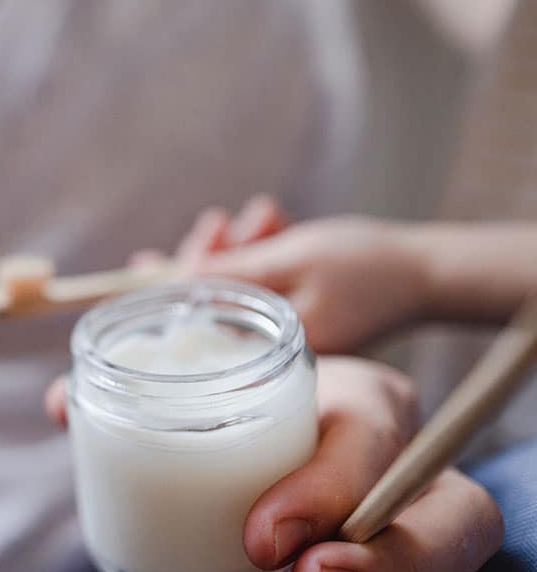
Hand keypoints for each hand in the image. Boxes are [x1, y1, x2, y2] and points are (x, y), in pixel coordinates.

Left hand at [44, 358, 502, 571]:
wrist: (269, 478)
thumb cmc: (239, 426)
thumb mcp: (205, 395)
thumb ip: (141, 397)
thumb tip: (58, 403)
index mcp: (365, 404)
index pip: (376, 436)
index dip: (328, 488)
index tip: (258, 538)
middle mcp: (410, 474)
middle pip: (453, 525)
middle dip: (380, 570)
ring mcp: (416, 546)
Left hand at [176, 196, 427, 352]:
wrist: (430, 271)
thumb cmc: (367, 266)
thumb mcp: (290, 261)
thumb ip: (232, 272)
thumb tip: (174, 280)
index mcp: (263, 353)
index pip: (195, 322)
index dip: (167, 289)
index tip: (141, 260)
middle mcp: (267, 356)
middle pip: (210, 305)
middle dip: (209, 258)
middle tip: (217, 224)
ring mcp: (281, 339)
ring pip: (237, 290)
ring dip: (241, 249)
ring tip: (266, 214)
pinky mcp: (293, 322)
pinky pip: (261, 289)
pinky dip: (262, 257)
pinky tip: (271, 225)